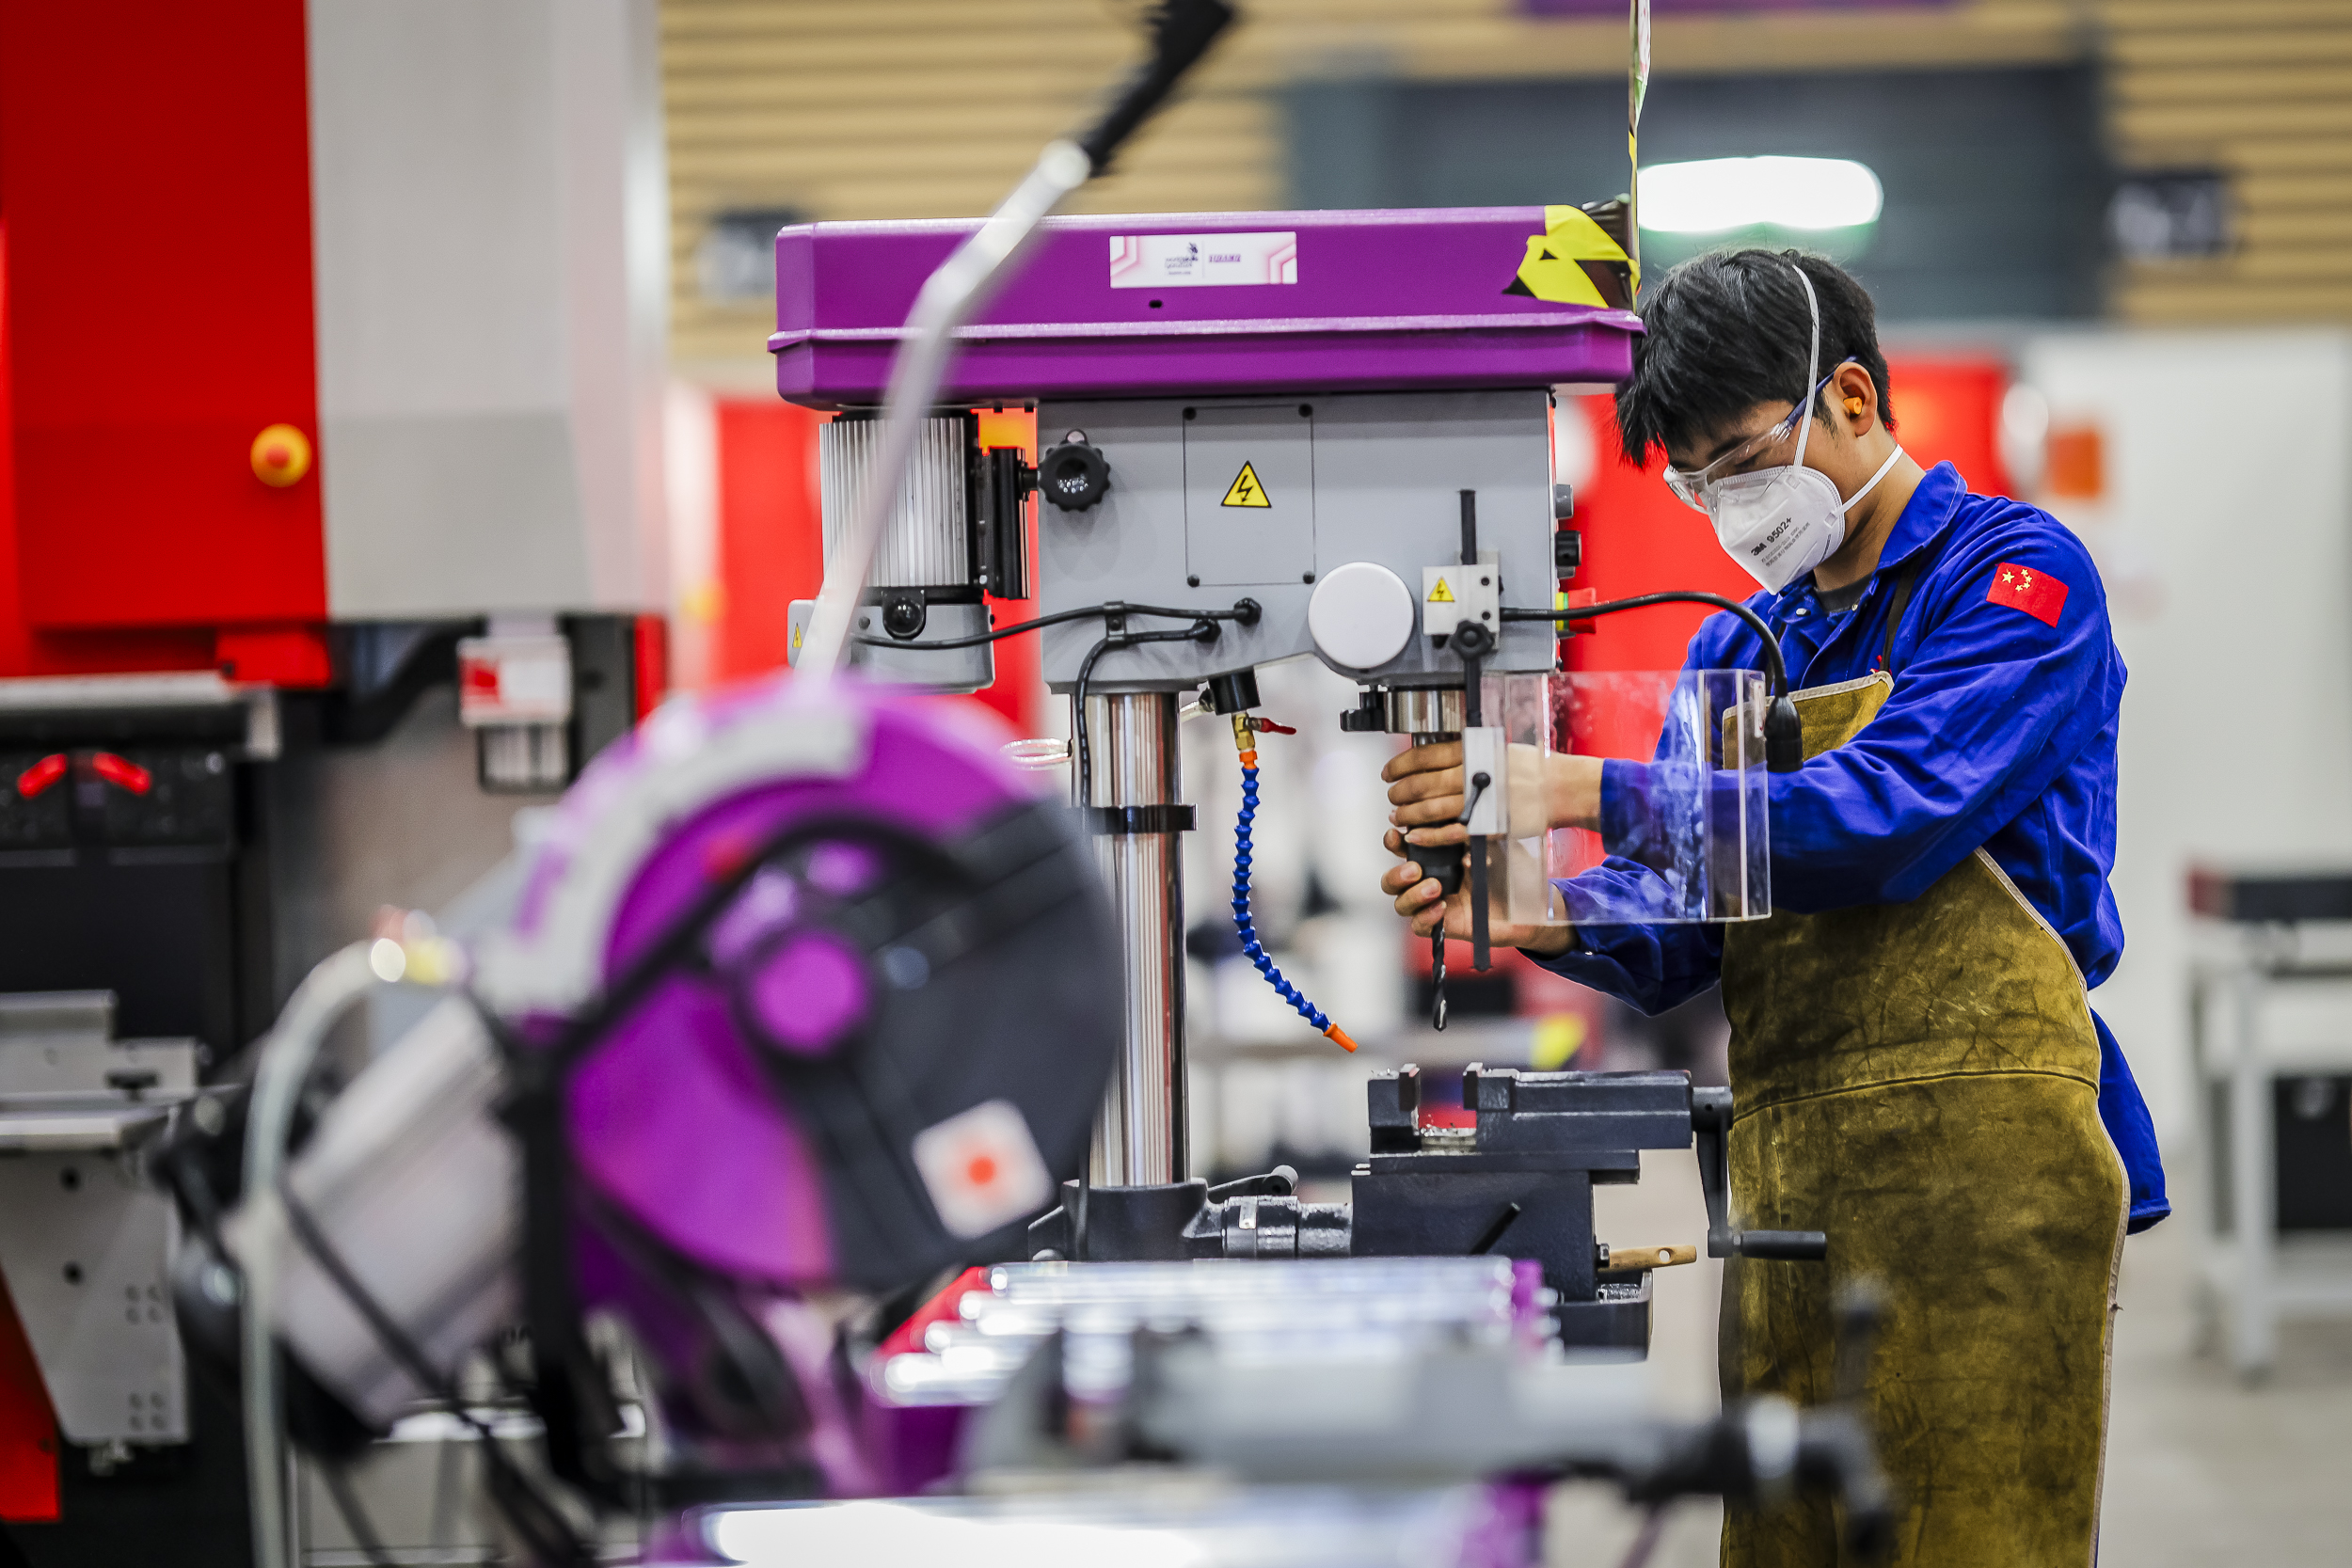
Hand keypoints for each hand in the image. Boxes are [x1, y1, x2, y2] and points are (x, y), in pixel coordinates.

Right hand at [1379, 836, 1575, 955]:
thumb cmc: (1510, 873)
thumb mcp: (1495, 848)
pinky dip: (1425, 917)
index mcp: (1436, 857)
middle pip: (1392, 880)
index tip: (1396, 834)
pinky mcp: (1442, 925)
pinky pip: (1418, 925)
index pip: (1405, 848)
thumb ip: (1475, 840)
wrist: (1526, 906)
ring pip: (1400, 903)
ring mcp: (1433, 904)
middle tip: (1414, 869)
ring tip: (1435, 888)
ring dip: (1412, 894)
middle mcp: (1429, 879)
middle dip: (1396, 874)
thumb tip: (1460, 841)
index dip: (1394, 842)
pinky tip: (1442, 908)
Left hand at [1380, 741, 1605, 835]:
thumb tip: (1437, 755)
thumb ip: (1468, 753)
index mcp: (1474, 752)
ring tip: (1398, 816)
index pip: (1426, 756)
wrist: (1562, 788)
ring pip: (1431, 807)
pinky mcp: (1487, 824)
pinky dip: (1428, 835)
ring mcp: (1479, 801)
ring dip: (1408, 814)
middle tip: (1392, 796)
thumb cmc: (1533, 768)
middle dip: (1400, 792)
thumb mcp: (1497, 749)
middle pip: (1423, 782)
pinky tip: (1415, 836)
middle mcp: (1473, 774)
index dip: (1402, 765)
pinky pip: (1449, 832)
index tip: (1390, 772)